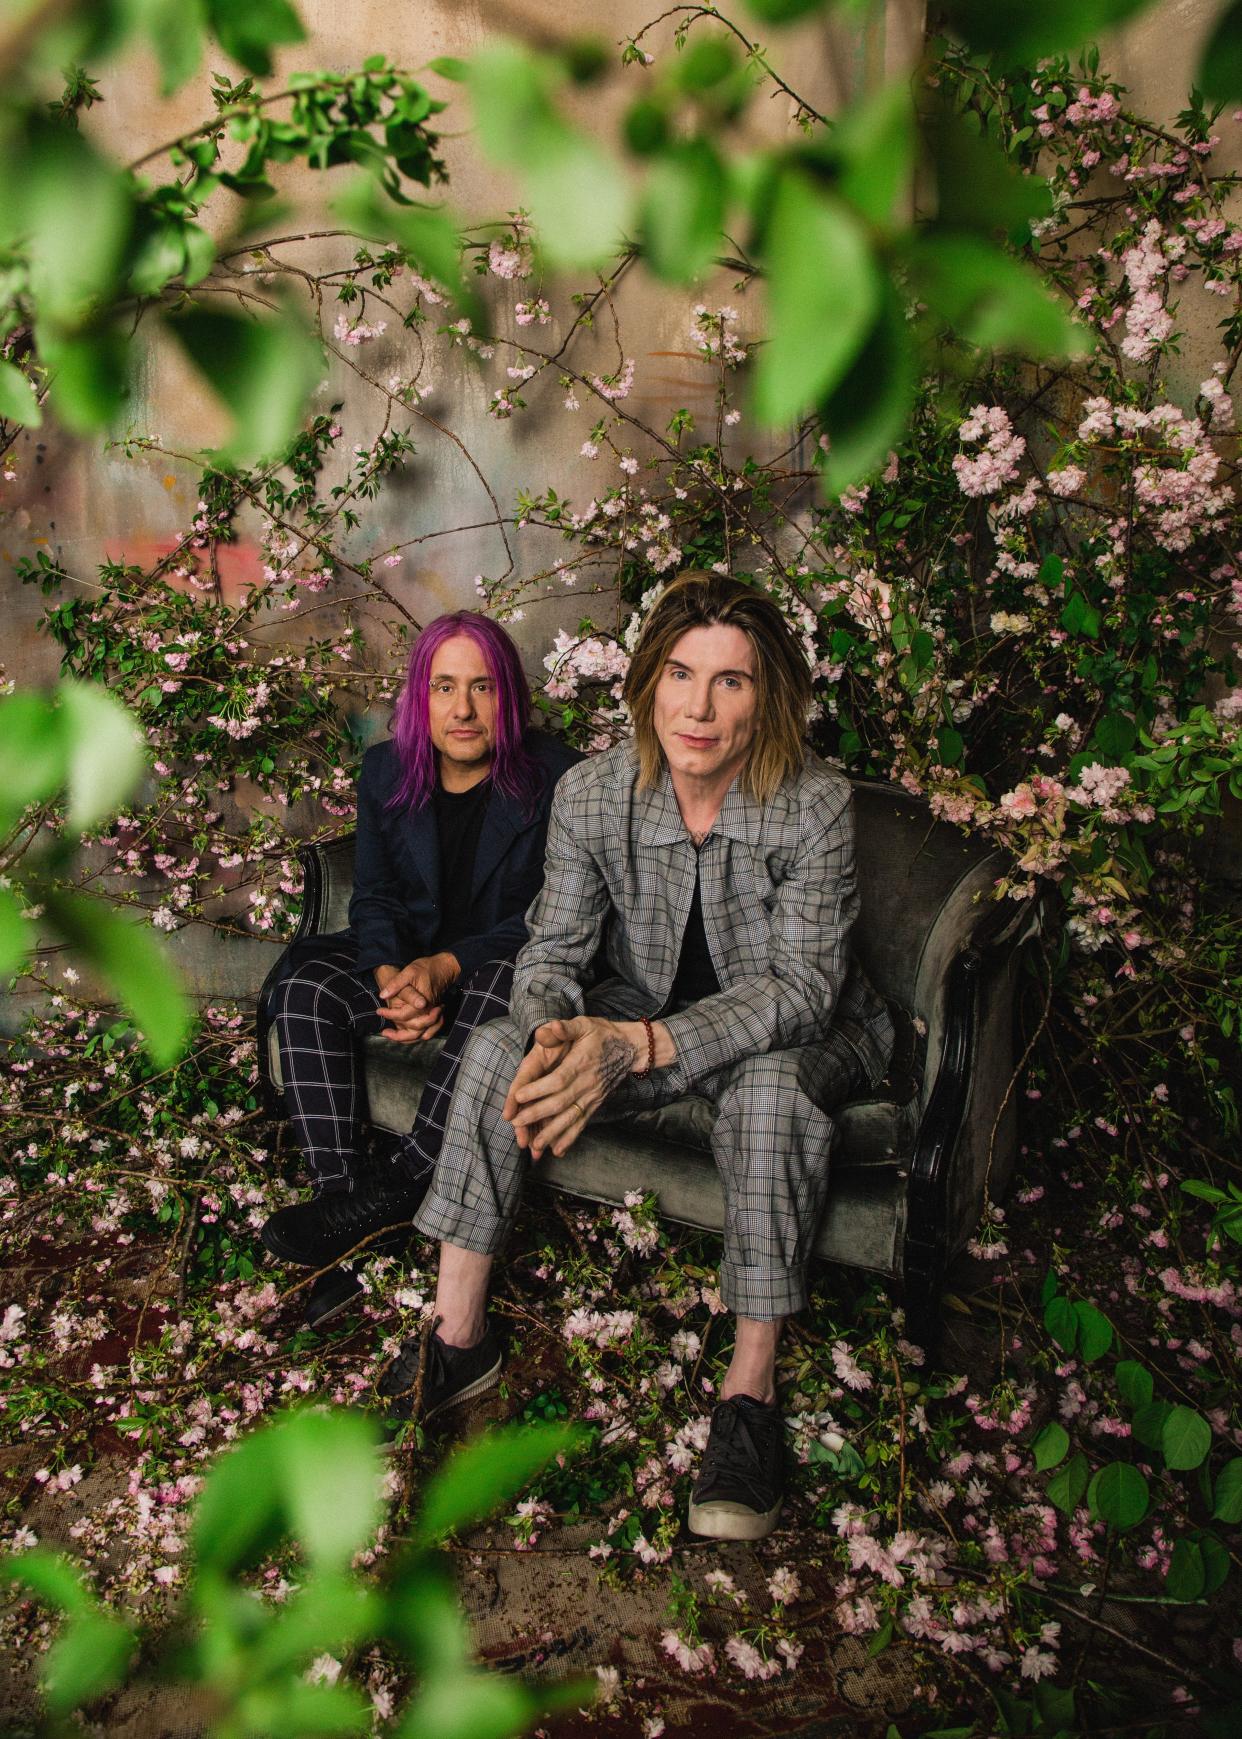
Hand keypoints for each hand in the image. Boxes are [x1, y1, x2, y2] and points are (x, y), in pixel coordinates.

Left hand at [374, 954, 457, 1043]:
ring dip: (407, 1038)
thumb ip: (396, 984)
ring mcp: (433, 1014)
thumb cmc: (426, 968)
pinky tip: (408, 1034)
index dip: (389, 1015)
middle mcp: (429, 1011)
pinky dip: (419, 1036)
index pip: (403, 1015)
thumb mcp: (409, 971)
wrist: (444, 967)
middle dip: (398, 1034)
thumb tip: (383, 995)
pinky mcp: (434, 1014)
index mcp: (422, 1002)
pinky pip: (429, 1031)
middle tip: (385, 1032)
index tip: (379, 1011)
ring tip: (393, 1036)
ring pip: (422, 1034)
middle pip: (414, 1030)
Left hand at [502, 1016, 638, 1161]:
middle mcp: (587, 1083)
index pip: (557, 1080)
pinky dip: (569, 1138)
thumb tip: (550, 1027)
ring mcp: (592, 1096)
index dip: (537, 1090)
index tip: (518, 1097)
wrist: (630, 1048)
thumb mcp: (584, 1025)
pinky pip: (582, 1123)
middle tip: (517, 1123)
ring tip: (535, 1145)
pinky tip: (558, 1150)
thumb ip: (565, 1028)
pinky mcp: (595, 1104)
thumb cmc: (602, 1034)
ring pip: (570, 1118)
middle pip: (560, 1103)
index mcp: (580, 1063)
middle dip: (537, 1114)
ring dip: (552, 1133)